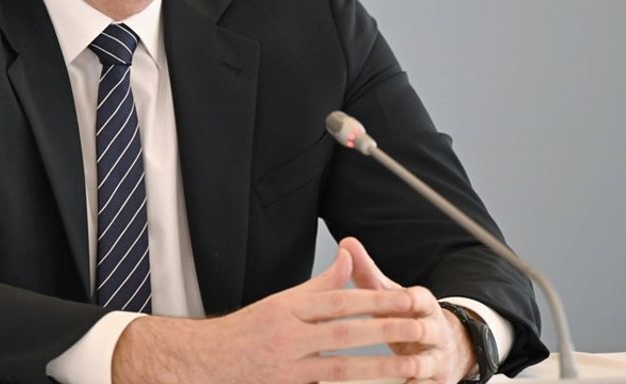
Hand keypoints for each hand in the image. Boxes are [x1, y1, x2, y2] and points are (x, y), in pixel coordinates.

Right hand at [112, 244, 443, 383]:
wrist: (203, 362)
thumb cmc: (244, 332)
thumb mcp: (280, 302)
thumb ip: (319, 284)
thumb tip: (349, 257)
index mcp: (288, 309)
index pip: (340, 302)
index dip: (376, 301)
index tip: (408, 299)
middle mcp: (288, 336)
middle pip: (346, 332)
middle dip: (386, 332)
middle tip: (421, 330)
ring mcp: (287, 366)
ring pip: (341, 365)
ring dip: (380, 367)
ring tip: (411, 368)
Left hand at [341, 236, 476, 383]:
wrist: (442, 348)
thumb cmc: (405, 318)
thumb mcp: (389, 295)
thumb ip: (367, 272)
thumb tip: (346, 244)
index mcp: (423, 306)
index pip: (419, 298)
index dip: (408, 298)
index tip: (398, 298)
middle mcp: (434, 330)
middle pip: (424, 329)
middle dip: (408, 331)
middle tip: (387, 332)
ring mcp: (437, 358)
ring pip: (428, 363)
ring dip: (413, 366)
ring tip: (399, 368)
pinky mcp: (437, 381)